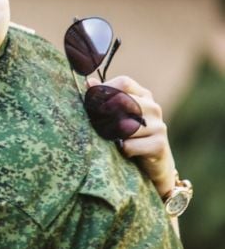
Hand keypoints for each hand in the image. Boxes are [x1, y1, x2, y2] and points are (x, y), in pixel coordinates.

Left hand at [88, 76, 175, 197]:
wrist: (152, 166)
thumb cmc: (129, 137)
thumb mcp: (116, 117)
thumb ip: (104, 99)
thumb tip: (89, 81)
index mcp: (143, 96)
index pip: (124, 82)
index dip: (104, 90)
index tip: (92, 102)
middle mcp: (153, 108)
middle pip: (122, 101)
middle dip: (104, 114)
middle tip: (96, 124)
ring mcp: (158, 126)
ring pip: (124, 125)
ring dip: (111, 134)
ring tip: (110, 139)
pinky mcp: (159, 145)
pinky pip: (129, 145)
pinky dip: (122, 149)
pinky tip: (123, 151)